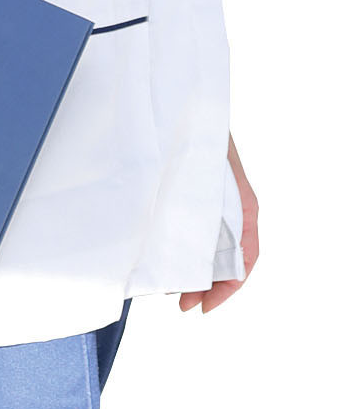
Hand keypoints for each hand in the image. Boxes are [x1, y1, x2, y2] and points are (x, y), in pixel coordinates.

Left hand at [180, 133, 258, 313]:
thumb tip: (180, 249)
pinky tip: (163, 255)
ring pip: (209, 249)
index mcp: (244, 206)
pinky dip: (183, 249)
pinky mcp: (194, 200)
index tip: (204, 306)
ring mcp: (214, 205)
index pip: (245, 258)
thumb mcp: (205, 172)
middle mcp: (233, 209)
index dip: (227, 288)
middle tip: (180, 302)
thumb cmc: (198, 132)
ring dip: (192, 270)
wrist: (185, 102)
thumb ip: (198, 207)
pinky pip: (194, 232)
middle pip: (226, 260)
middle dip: (205, 286)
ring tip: (166, 284)